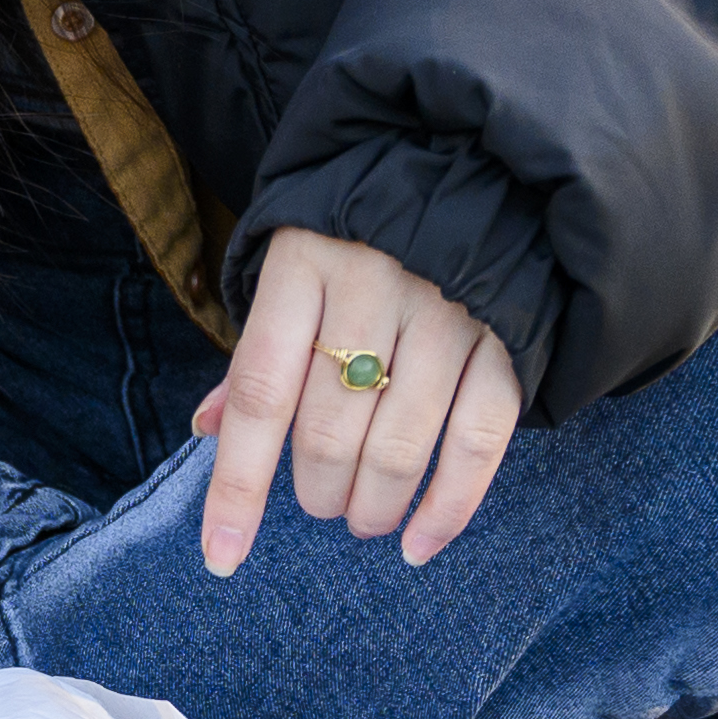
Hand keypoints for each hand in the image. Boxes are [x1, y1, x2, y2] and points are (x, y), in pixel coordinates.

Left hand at [193, 231, 521, 574]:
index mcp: (303, 267)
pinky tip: (419, 540)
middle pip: (331, 431)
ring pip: (400, 447)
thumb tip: (210, 431)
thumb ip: (259, 353)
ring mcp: (448, 312)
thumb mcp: (291, 268)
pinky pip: (480, 443)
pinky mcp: (508, 336)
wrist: (470, 161)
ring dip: (373, 505)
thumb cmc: (355, 233)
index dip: (238, 486)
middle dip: (318, 493)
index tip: (222, 557)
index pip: (262, 396)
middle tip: (321, 505)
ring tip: (361, 518)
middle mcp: (375, 287)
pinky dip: (448, 506)